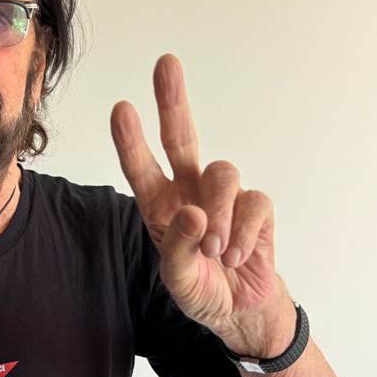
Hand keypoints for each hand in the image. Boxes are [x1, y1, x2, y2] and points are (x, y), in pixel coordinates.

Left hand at [111, 54, 294, 357]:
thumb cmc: (201, 290)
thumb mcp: (178, 279)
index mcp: (161, 208)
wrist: (239, 311)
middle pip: (182, 138)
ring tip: (216, 251)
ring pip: (223, 174)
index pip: (142, 169)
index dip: (132, 141)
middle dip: (173, 102)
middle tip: (166, 65)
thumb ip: (177, 248)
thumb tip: (192, 212)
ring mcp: (224, 197)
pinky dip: (244, 233)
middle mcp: (190, 192)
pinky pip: (253, 203)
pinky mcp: (255, 207)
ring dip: (219, 214)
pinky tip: (237, 256)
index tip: (121, 109)